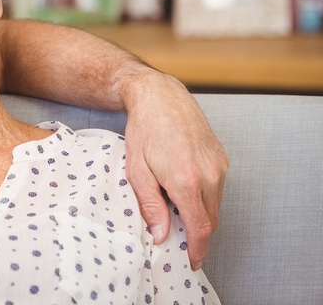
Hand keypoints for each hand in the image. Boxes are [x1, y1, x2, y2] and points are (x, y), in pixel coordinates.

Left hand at [120, 70, 227, 269]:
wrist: (161, 97)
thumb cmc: (144, 131)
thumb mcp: (137, 170)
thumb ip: (151, 205)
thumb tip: (161, 235)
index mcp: (185, 180)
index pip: (200, 228)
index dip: (198, 250)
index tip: (193, 262)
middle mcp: (208, 174)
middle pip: (211, 220)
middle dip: (198, 235)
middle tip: (181, 243)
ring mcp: (219, 165)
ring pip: (215, 205)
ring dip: (200, 215)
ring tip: (177, 213)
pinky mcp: (222, 158)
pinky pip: (217, 188)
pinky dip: (204, 197)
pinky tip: (184, 191)